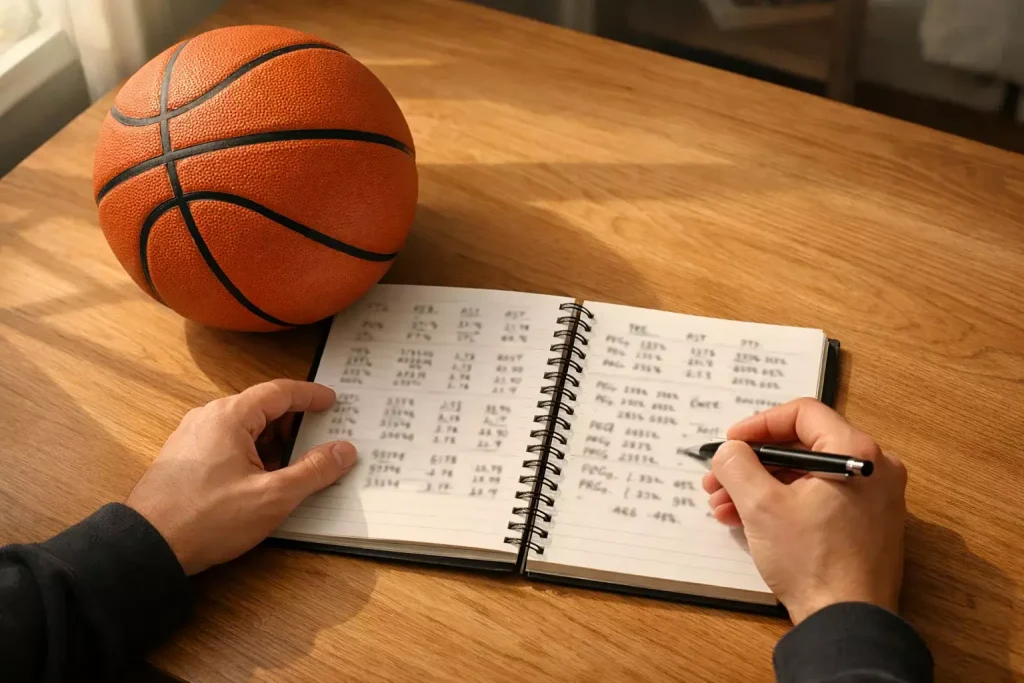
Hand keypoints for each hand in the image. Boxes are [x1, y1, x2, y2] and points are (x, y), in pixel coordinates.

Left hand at [127, 379, 356, 574]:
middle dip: (295, 423)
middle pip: (262, 409)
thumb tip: (343, 450)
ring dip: (274, 443)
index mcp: (230, 416)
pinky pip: (228, 445)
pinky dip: (253, 454)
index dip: (311, 396)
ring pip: (245, 429)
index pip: (280, 392)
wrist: (147, 548)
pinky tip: (265, 480)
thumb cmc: (207, 518)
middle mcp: (208, 418)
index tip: (333, 402)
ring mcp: (193, 438)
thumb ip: (313, 471)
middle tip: (322, 439)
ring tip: (297, 466)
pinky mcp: (185, 460)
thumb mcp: (272, 496)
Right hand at [701, 398, 906, 623]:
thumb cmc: (814, 563)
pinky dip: (783, 504)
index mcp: (857, 453)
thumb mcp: (761, 506)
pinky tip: (747, 521)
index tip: (731, 443)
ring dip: (760, 486)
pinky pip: (818, 499)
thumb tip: (731, 451)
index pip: (802, 413)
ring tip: (724, 506)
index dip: (758, 424)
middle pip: (801, 447)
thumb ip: (738, 464)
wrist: (847, 623)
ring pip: (806, 476)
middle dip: (752, 463)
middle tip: (719, 477)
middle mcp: (874, 470)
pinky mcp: (866, 525)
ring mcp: (874, 499)